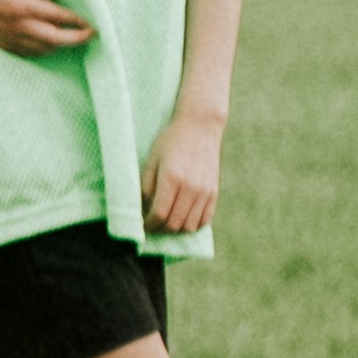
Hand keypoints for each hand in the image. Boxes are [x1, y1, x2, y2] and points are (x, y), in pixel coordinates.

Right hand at [0, 0, 95, 57]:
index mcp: (23, 6)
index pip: (59, 17)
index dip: (78, 20)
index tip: (93, 22)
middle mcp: (19, 26)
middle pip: (57, 39)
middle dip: (78, 39)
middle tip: (92, 35)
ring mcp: (10, 38)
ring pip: (45, 49)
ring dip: (62, 45)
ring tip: (73, 38)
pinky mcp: (3, 44)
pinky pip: (30, 53)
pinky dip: (44, 50)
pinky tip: (49, 43)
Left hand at [137, 114, 224, 233]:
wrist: (200, 127)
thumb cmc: (170, 142)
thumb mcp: (151, 161)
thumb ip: (146, 188)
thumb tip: (143, 211)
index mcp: (172, 178)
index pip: (159, 214)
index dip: (148, 224)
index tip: (143, 225)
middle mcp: (191, 187)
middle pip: (174, 223)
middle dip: (160, 229)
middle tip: (152, 225)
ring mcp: (205, 191)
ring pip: (190, 226)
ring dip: (176, 229)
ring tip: (166, 222)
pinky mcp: (214, 192)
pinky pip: (204, 220)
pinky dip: (192, 225)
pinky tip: (183, 218)